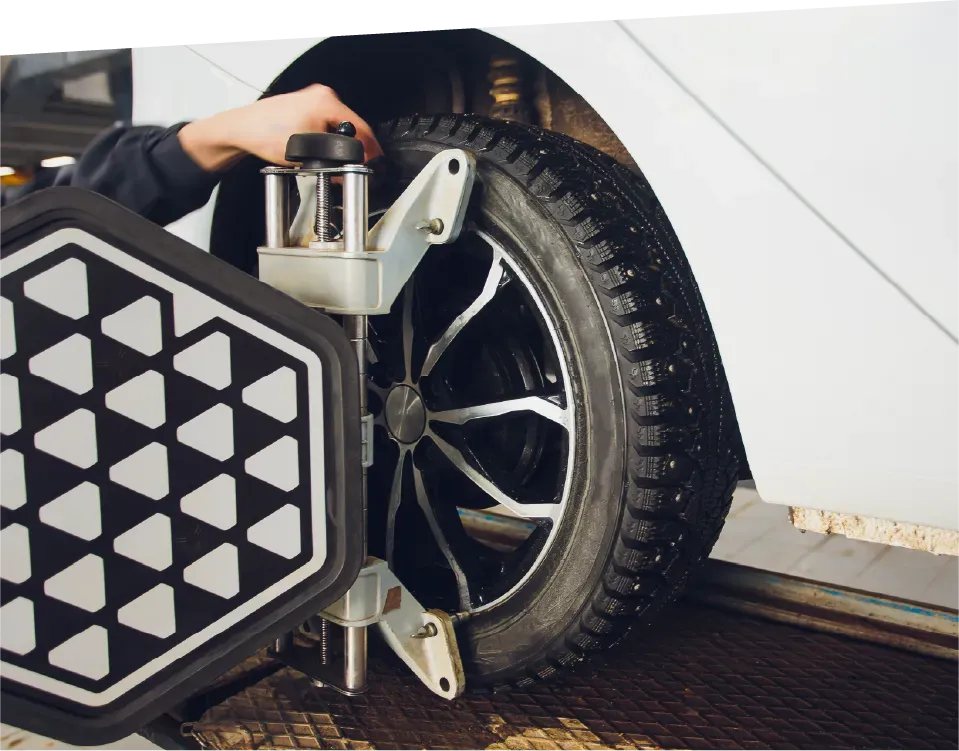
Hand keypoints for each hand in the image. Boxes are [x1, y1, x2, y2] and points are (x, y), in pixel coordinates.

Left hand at [178, 84, 382, 171]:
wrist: (240, 130)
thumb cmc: (264, 136)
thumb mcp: (305, 155)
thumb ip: (333, 164)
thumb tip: (349, 172)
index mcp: (326, 102)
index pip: (361, 129)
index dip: (369, 152)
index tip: (373, 166)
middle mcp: (322, 96)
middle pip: (352, 127)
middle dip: (354, 150)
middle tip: (353, 169)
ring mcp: (313, 99)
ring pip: (339, 127)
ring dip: (341, 146)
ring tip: (335, 163)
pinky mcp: (306, 107)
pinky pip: (327, 125)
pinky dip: (328, 139)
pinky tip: (322, 152)